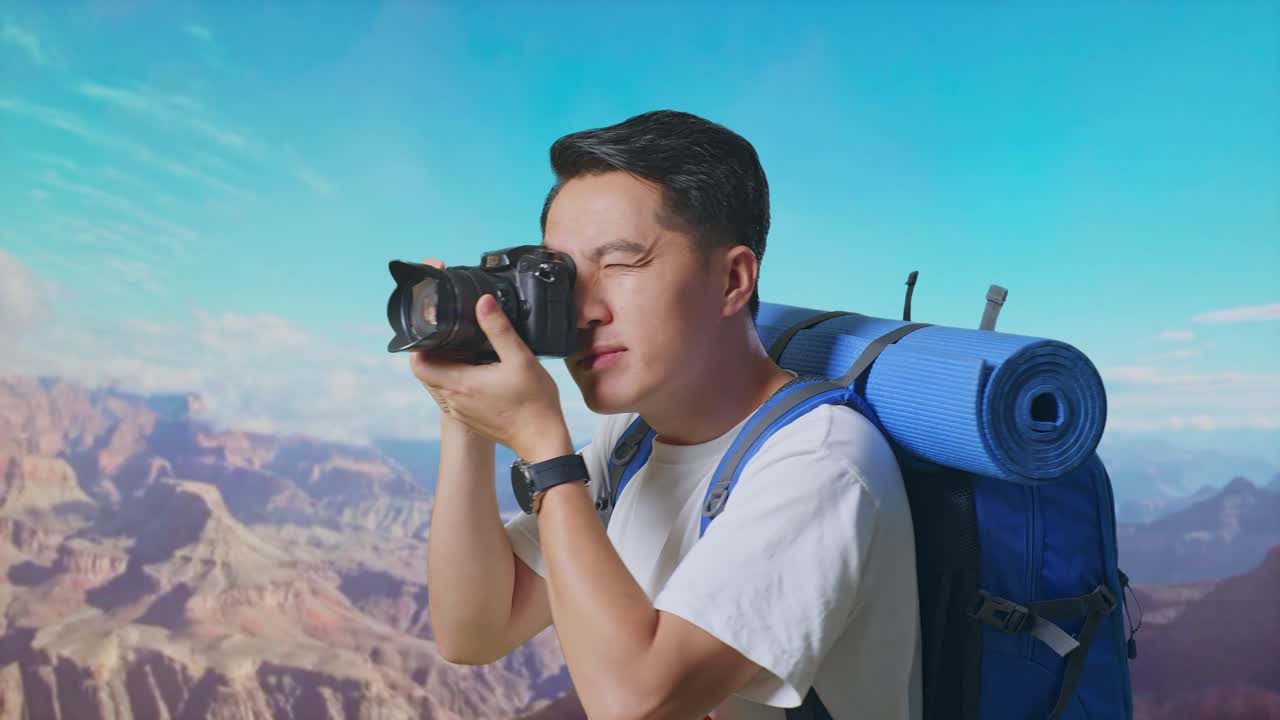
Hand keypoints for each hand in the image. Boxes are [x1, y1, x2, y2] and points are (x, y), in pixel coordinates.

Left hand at [409, 259, 569, 459]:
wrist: (543, 440)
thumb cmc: (535, 403)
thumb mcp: (521, 359)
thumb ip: (499, 329)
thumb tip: (483, 302)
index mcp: (460, 384)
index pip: (418, 364)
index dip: (419, 345)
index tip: (433, 330)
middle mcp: (454, 400)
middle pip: (426, 372)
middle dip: (434, 352)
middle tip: (453, 334)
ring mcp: (461, 412)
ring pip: (439, 384)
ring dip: (446, 367)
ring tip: (467, 350)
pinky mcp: (470, 419)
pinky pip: (452, 396)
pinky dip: (457, 381)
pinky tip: (479, 371)